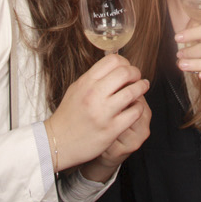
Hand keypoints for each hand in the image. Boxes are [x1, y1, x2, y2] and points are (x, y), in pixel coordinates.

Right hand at [48, 55, 149, 174]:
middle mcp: (94, 95)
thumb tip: (115, 67)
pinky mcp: (111, 129)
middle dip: (136, 73)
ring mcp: (103, 113)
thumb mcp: (76, 90)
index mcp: (86, 82)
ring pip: (133, 92)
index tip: (127, 69)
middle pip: (125, 72)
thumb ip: (94, 78)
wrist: (58, 142)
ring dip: (141, 88)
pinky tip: (135, 108)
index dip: (125, 63)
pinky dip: (138, 108)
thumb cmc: (68, 116)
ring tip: (142, 88)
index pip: (113, 60)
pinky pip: (134, 112)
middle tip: (137, 78)